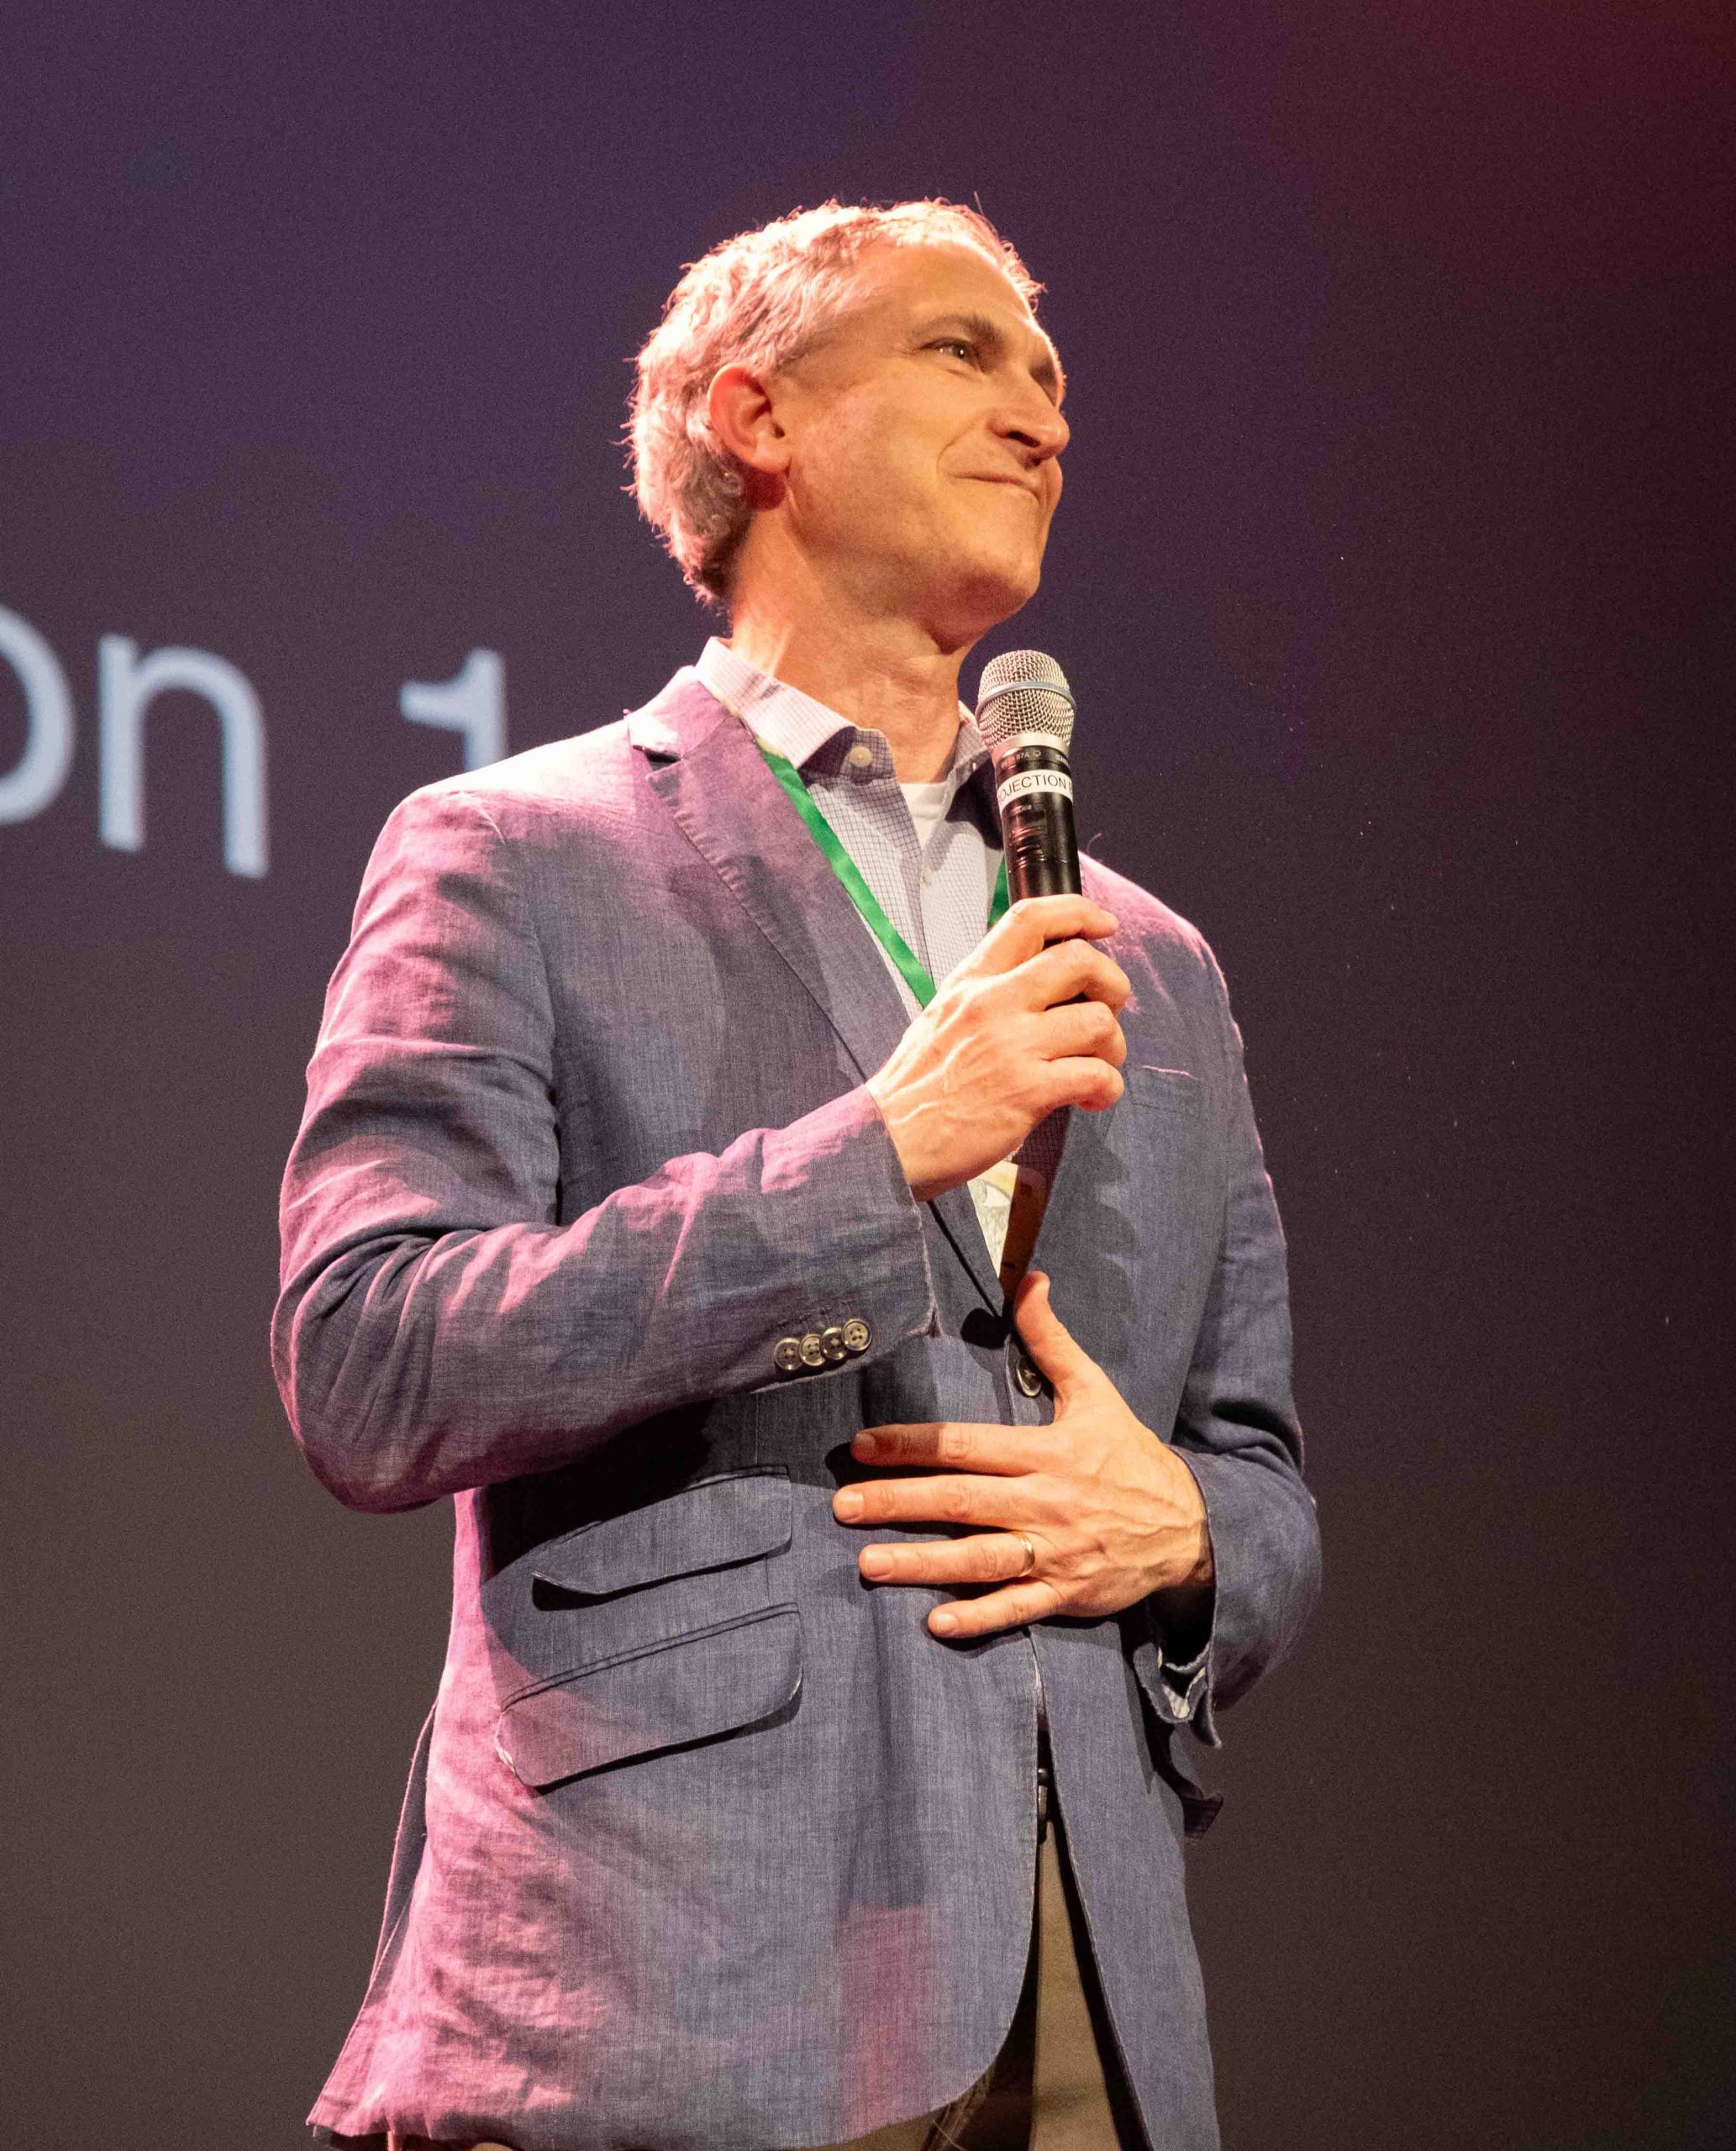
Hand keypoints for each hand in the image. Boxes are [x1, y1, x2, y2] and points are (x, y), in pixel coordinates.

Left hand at [832, 1271, 1214, 1639]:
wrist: (1190, 1525)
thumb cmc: (1130, 1455)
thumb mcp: (1096, 1391)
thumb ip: (1052, 1340)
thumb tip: (1028, 1279)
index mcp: (1048, 1452)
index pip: (969, 1445)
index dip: (914, 1445)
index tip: (864, 1446)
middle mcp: (1046, 1502)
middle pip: (963, 1502)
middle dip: (900, 1503)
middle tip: (843, 1506)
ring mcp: (1056, 1552)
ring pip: (982, 1560)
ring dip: (924, 1563)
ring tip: (870, 1565)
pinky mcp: (1068, 1594)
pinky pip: (1018, 1608)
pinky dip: (980, 1617)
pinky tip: (937, 1621)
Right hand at [865, 895, 1129, 1201]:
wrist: (890, 1140)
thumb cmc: (918, 1087)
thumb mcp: (943, 1017)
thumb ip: (989, 997)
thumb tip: (1043, 990)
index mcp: (972, 981)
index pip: (1029, 918)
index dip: (1078, 912)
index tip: (1103, 925)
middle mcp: (993, 1004)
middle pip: (1080, 961)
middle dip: (1113, 983)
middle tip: (1108, 1010)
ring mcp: (1012, 1046)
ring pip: (1098, 1021)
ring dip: (1113, 1046)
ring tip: (1098, 1066)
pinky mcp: (1028, 1091)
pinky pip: (1096, 1075)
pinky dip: (1107, 1088)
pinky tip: (1089, 1099)